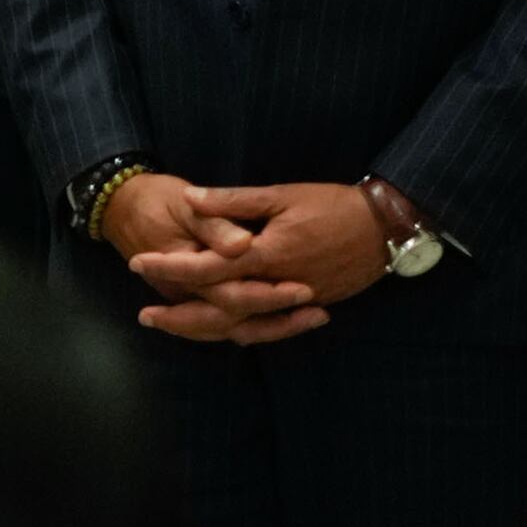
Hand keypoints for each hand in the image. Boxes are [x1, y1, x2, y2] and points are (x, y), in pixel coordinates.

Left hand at [129, 180, 383, 342]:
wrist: (388, 228)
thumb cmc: (333, 205)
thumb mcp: (282, 195)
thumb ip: (232, 201)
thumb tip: (189, 198)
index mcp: (266, 255)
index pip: (207, 267)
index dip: (169, 267)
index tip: (138, 263)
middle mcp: (278, 286)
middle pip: (220, 311)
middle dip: (180, 317)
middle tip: (145, 316)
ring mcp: (296, 302)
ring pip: (244, 327)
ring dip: (206, 329)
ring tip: (173, 327)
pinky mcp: (310, 307)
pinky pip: (269, 328)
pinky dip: (242, 331)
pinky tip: (221, 329)